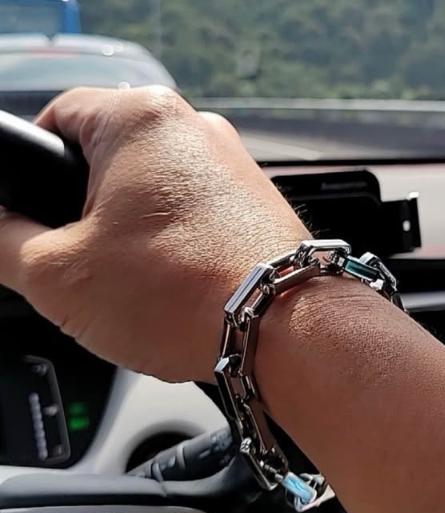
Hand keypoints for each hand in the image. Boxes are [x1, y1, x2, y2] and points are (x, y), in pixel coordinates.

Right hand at [0, 86, 309, 381]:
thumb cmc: (184, 295)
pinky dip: (178, 249)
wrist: (284, 329)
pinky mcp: (258, 206)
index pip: (57, 119)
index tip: (35, 214)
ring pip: (157, 195)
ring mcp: (235, 167)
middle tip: (85, 263)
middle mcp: (196, 131)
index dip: (35, 172)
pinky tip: (177, 288)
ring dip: (135, 237)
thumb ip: (4, 242)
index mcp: (140, 120)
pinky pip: (198, 219)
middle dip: (89, 215)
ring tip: (139, 285)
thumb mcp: (57, 274)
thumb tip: (0, 230)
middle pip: (111, 163)